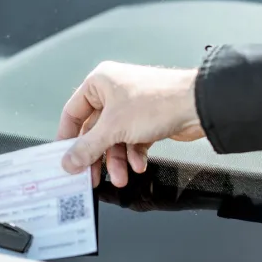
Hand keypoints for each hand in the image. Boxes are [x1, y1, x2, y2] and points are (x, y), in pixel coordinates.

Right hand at [57, 61, 204, 187]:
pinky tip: (138, 165)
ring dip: (116, 161)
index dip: (67, 137)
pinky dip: (134, 155)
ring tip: (121, 178)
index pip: (73, 113)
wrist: (197, 106)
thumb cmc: (156, 103)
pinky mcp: (147, 120)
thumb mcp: (113, 129)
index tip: (64, 158)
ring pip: (114, 140)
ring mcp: (132, 107)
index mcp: (99, 83)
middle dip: (96, 156)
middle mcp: (114, 92)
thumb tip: (68, 162)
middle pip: (95, 131)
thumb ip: (87, 147)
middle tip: (90, 178)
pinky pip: (132, 141)